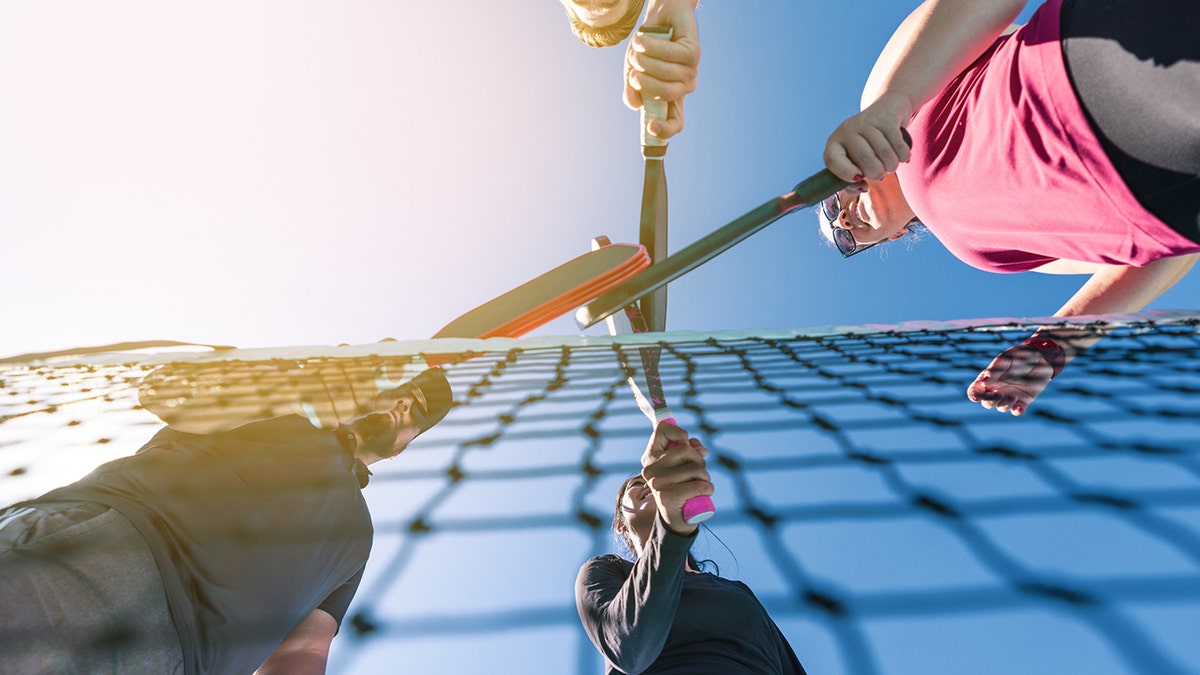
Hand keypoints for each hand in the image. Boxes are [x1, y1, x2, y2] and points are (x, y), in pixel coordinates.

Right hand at [623, 0, 699, 140]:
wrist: (658, 17)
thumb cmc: (646, 48)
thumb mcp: (633, 70)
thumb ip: (632, 90)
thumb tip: (635, 105)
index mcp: (670, 98)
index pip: (675, 124)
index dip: (665, 131)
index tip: (650, 126)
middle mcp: (683, 87)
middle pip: (665, 96)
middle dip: (643, 80)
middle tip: (634, 66)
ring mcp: (691, 70)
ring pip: (665, 73)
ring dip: (644, 59)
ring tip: (638, 48)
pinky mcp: (693, 51)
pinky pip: (669, 54)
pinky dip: (650, 46)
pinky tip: (643, 39)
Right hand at [641, 422, 712, 534]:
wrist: (677, 519)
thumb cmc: (682, 487)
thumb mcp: (684, 465)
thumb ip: (690, 450)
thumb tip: (700, 448)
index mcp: (650, 457)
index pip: (663, 429)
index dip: (680, 433)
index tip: (686, 444)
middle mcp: (650, 469)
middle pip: (686, 449)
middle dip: (699, 460)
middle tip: (697, 473)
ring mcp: (658, 483)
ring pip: (697, 468)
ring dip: (705, 477)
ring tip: (699, 485)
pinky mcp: (669, 496)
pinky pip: (700, 485)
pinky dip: (708, 488)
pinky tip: (703, 493)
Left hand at [824, 92, 913, 181]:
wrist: (886, 111)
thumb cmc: (867, 146)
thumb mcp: (855, 162)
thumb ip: (852, 182)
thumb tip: (861, 187)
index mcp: (834, 144)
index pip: (833, 160)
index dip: (846, 173)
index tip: (859, 178)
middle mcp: (847, 130)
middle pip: (865, 159)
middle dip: (877, 173)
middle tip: (880, 174)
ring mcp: (866, 122)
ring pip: (884, 154)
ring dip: (892, 166)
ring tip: (890, 164)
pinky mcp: (886, 118)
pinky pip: (898, 146)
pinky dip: (903, 156)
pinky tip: (900, 155)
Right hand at [967, 343, 1056, 415]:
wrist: (1041, 358)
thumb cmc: (1020, 355)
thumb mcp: (1006, 359)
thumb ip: (995, 370)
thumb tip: (983, 382)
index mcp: (989, 379)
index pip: (975, 390)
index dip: (973, 395)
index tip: (976, 398)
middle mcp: (997, 389)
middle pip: (986, 402)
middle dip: (991, 401)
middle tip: (999, 394)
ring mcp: (1010, 396)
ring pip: (1001, 408)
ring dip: (1005, 405)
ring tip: (1013, 396)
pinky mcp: (1024, 400)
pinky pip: (1017, 411)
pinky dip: (1017, 411)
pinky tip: (1020, 407)